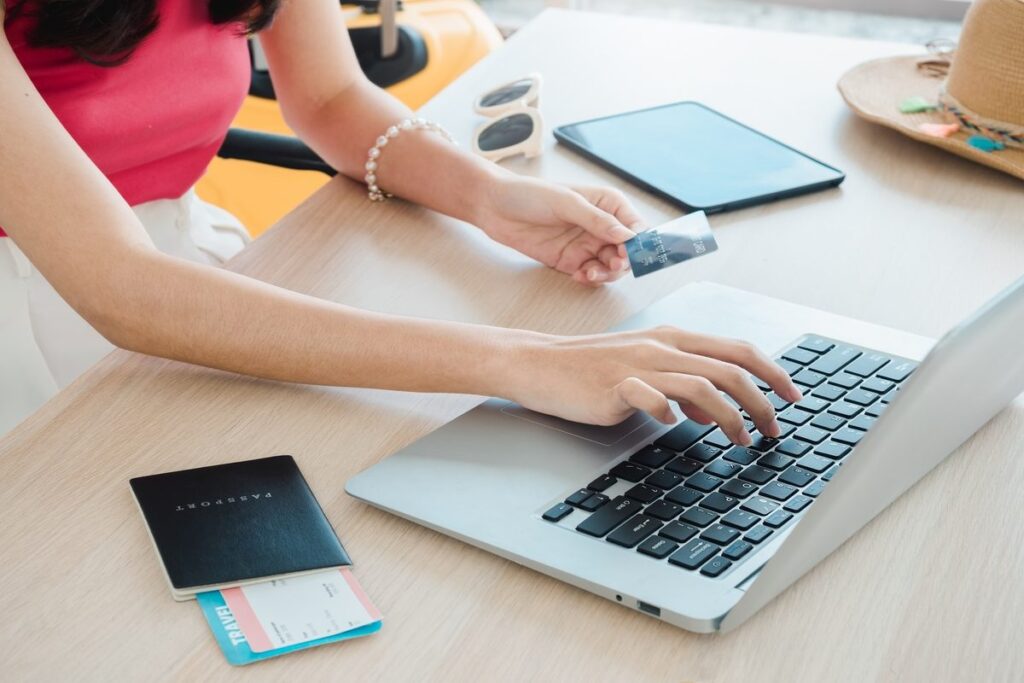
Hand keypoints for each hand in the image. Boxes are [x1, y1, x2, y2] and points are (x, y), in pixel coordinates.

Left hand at [475, 174, 644, 285]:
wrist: (494, 207)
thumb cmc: (529, 194)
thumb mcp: (566, 203)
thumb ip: (597, 220)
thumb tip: (627, 236)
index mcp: (607, 204)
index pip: (635, 226)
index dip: (639, 242)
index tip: (631, 253)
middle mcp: (600, 225)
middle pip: (626, 251)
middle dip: (622, 261)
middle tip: (612, 265)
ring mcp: (586, 244)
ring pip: (610, 266)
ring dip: (606, 273)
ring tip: (590, 272)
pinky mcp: (570, 260)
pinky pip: (590, 274)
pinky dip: (589, 278)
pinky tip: (579, 275)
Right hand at [508, 326, 802, 444]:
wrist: (542, 363)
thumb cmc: (593, 368)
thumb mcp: (645, 370)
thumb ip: (681, 386)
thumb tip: (710, 414)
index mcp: (674, 339)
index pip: (738, 349)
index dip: (773, 372)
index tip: (792, 397)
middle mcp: (663, 347)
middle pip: (730, 368)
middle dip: (762, 402)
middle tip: (774, 429)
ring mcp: (640, 364)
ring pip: (702, 384)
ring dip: (730, 416)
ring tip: (741, 440)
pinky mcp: (615, 385)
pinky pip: (652, 397)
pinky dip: (670, 412)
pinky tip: (674, 426)